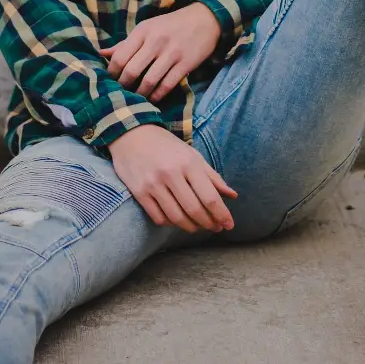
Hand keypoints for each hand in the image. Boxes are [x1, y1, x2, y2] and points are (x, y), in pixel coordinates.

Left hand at [102, 4, 221, 101]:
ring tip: (135, 99)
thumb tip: (101, 54)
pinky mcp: (185, 63)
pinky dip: (157, 95)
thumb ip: (125, 43)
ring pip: (149, 81)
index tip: (110, 81)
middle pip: (131, 71)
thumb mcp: (147, 28)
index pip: (120, 56)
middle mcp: (156, 41)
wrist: (205, 20)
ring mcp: (171, 53)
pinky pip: (167, 85)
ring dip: (140, 94)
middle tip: (121, 94)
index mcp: (143, 31)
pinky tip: (152, 98)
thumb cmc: (170, 25)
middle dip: (123, 87)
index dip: (112, 73)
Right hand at [109, 124, 236, 232]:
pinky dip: (171, 223)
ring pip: (177, 217)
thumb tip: (233, 195)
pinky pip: (159, 218)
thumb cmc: (166, 146)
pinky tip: (178, 221)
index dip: (222, 214)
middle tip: (215, 228)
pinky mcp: (139, 193)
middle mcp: (171, 174)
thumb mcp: (192, 154)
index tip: (229, 225)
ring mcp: (154, 184)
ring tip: (198, 226)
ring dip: (191, 227)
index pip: (209, 197)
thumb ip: (212, 176)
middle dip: (208, 223)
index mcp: (188, 163)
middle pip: (194, 210)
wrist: (131, 135)